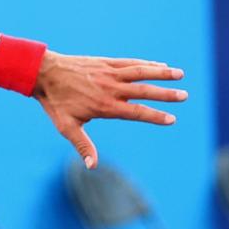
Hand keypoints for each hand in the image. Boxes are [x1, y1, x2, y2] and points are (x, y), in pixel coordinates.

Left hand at [33, 53, 185, 168]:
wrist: (43, 74)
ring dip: (162, 73)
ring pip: (141, 72)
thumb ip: (83, 145)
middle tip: (184, 96)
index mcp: (105, 106)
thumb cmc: (55, 103)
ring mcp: (110, 73)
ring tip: (180, 74)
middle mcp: (111, 89)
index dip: (155, 116)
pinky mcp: (106, 62)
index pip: (136, 112)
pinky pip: (130, 63)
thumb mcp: (66, 127)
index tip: (171, 119)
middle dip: (166, 94)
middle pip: (144, 91)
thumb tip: (92, 165)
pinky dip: (146, 63)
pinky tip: (159, 64)